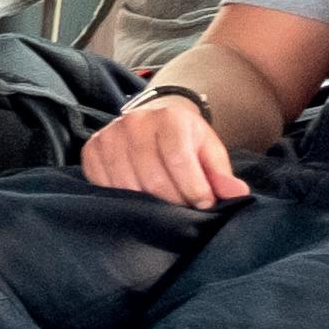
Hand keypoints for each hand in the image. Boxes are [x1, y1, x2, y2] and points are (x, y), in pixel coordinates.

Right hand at [83, 87, 250, 208]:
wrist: (153, 121)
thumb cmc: (185, 141)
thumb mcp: (208, 151)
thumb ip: (221, 174)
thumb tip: (237, 194)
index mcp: (169, 118)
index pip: (179, 160)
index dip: (194, 189)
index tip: (204, 203)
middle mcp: (135, 122)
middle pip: (153, 178)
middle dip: (174, 202)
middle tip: (185, 210)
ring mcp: (109, 136)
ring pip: (128, 186)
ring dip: (149, 205)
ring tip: (164, 206)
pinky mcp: (91, 150)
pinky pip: (104, 186)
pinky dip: (123, 200)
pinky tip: (139, 199)